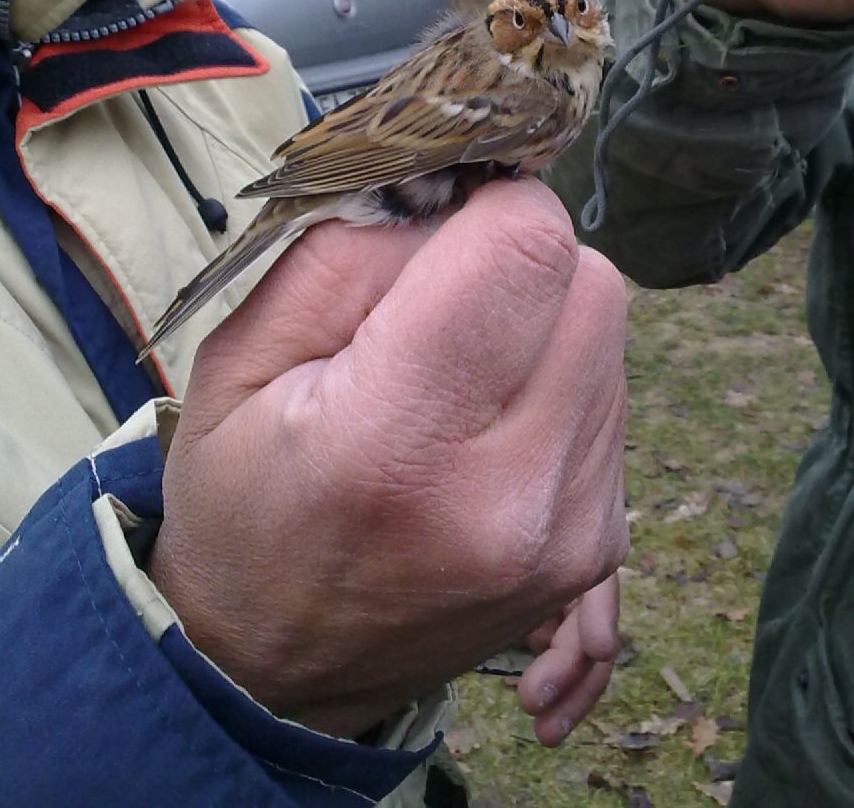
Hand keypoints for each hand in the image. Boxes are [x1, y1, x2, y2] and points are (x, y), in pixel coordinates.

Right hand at [148, 178, 627, 738]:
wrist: (278, 666)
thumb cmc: (246, 499)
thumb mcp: (242, 357)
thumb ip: (350, 250)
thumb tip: (457, 187)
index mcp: (398, 441)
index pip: (528, 250)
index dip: (494, 204)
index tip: (446, 224)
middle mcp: (511, 495)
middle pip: (593, 282)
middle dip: (524, 258)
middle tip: (444, 298)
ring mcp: (570, 530)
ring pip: (611, 334)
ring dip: (544, 321)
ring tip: (456, 375)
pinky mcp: (598, 544)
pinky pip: (611, 396)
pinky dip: (560, 378)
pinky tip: (488, 421)